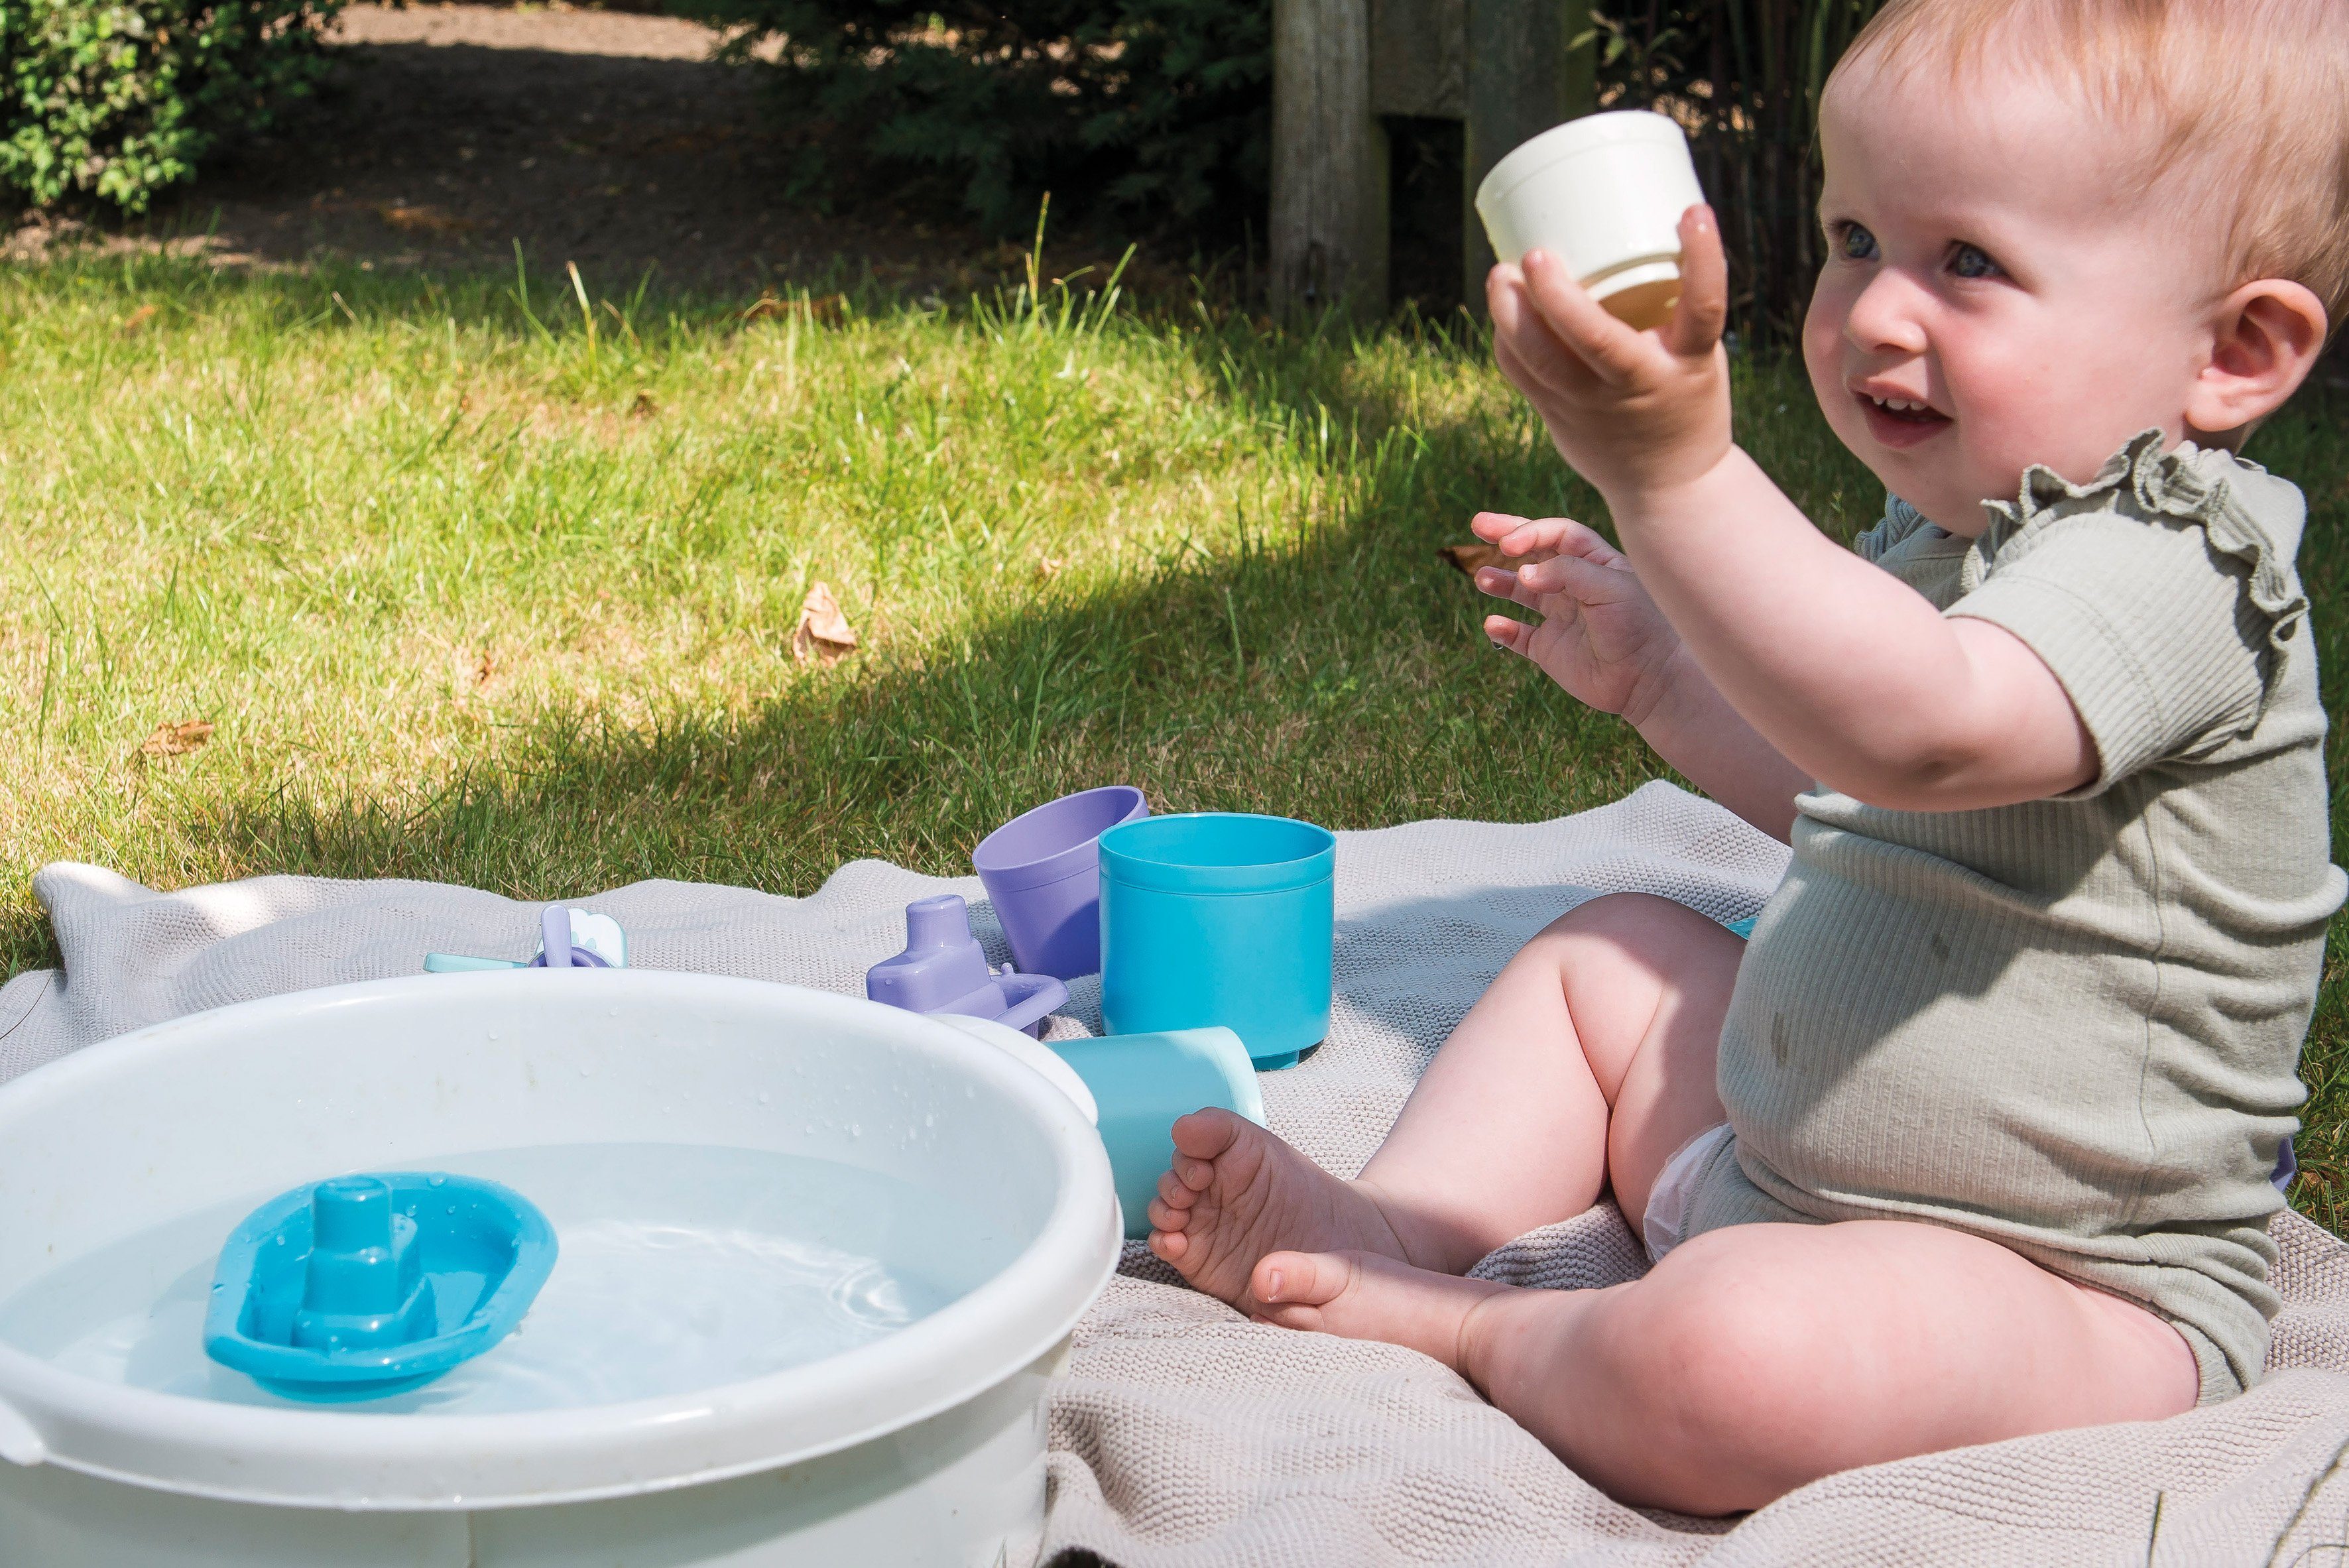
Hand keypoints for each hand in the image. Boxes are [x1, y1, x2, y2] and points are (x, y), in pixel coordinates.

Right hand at [1472, 511, 1681, 723]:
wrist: (1650, 679)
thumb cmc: (1639, 626)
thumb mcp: (1609, 587)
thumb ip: (1567, 573)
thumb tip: (1523, 573)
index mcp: (1595, 563)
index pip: (1558, 535)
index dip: (1531, 531)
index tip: (1508, 543)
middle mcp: (1575, 586)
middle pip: (1535, 554)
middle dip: (1507, 538)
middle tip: (1478, 524)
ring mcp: (1561, 617)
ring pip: (1522, 591)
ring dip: (1501, 581)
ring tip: (1482, 579)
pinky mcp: (1550, 649)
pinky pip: (1519, 635)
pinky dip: (1503, 629)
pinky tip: (1493, 624)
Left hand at [1487, 205, 1733, 502]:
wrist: (1668, 484)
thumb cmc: (1684, 397)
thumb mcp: (1696, 354)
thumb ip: (1667, 306)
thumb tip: (1621, 229)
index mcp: (1686, 362)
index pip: (1703, 306)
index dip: (1703, 258)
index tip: (1693, 213)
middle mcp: (1638, 385)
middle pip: (1594, 339)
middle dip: (1556, 294)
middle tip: (1536, 254)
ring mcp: (1593, 407)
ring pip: (1541, 362)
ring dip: (1511, 316)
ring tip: (1501, 275)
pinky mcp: (1560, 420)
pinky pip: (1522, 377)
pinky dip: (1506, 341)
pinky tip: (1502, 312)